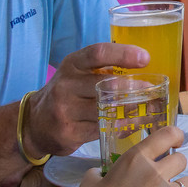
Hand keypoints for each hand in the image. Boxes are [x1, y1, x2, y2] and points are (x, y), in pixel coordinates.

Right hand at [22, 42, 148, 158]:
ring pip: (107, 110)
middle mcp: (66, 86)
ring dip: (133, 111)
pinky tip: (134, 125)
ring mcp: (65, 111)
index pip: (98, 53)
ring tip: (151, 109)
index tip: (146, 58)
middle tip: (153, 91)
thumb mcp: (77, 74)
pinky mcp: (68, 133)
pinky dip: (122, 127)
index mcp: (72, 65)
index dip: (123, 54)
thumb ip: (102, 69)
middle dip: (134, 89)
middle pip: (106, 85)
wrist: (34, 123)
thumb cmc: (67, 93)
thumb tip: (144, 67)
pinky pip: (102, 129)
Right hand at [68, 127, 187, 186]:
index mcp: (136, 159)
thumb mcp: (90, 182)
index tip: (176, 141)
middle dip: (175, 166)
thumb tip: (103, 175)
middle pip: (182, 160)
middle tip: (165, 175)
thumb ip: (101, 173)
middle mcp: (155, 175)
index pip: (167, 135)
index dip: (175, 136)